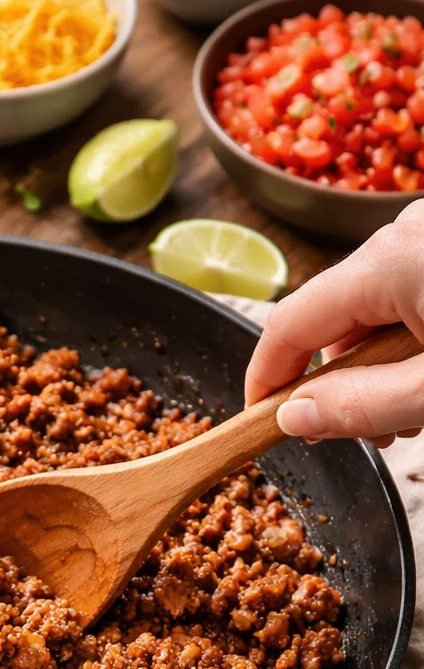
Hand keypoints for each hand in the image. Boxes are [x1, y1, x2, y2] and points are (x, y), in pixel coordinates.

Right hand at [245, 199, 423, 447]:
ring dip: (380, 366)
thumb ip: (363, 405)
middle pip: (332, 320)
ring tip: (416, 411)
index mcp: (388, 261)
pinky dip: (408, 339)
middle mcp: (402, 233)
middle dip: (341, 382)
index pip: (289, 324)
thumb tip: (295, 417)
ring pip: (371, 311)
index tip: (261, 423)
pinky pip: (404, 295)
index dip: (266, 379)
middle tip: (377, 435)